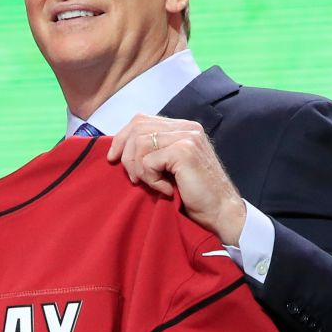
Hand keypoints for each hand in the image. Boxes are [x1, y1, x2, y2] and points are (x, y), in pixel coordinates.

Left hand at [107, 114, 246, 245]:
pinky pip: (148, 162)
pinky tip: (165, 189)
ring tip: (152, 185)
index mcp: (182, 127)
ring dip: (139, 170)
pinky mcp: (184, 151)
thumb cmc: (194, 195)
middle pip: (137, 128)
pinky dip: (150, 179)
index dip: (122, 138)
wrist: (219, 212)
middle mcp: (186, 127)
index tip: (112, 158)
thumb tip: (119, 149)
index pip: (141, 120)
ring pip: (139, 144)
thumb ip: (153, 151)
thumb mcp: (169, 167)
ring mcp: (187, 137)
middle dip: (126, 155)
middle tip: (133, 178)